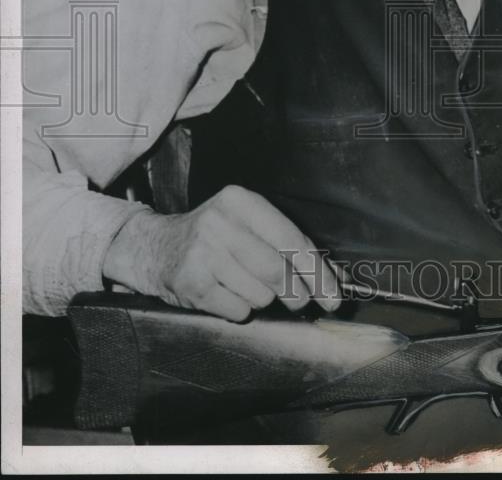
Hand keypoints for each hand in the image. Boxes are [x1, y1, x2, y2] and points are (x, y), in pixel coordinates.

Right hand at [103, 186, 342, 321]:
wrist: (156, 247)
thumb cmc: (215, 237)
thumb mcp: (248, 225)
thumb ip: (289, 246)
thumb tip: (337, 280)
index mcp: (240, 201)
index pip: (292, 239)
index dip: (318, 273)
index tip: (336, 297)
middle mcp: (220, 222)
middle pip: (277, 271)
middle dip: (296, 293)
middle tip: (300, 301)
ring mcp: (202, 253)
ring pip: (259, 294)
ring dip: (263, 300)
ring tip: (247, 286)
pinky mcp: (191, 283)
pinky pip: (237, 310)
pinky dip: (241, 310)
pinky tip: (227, 294)